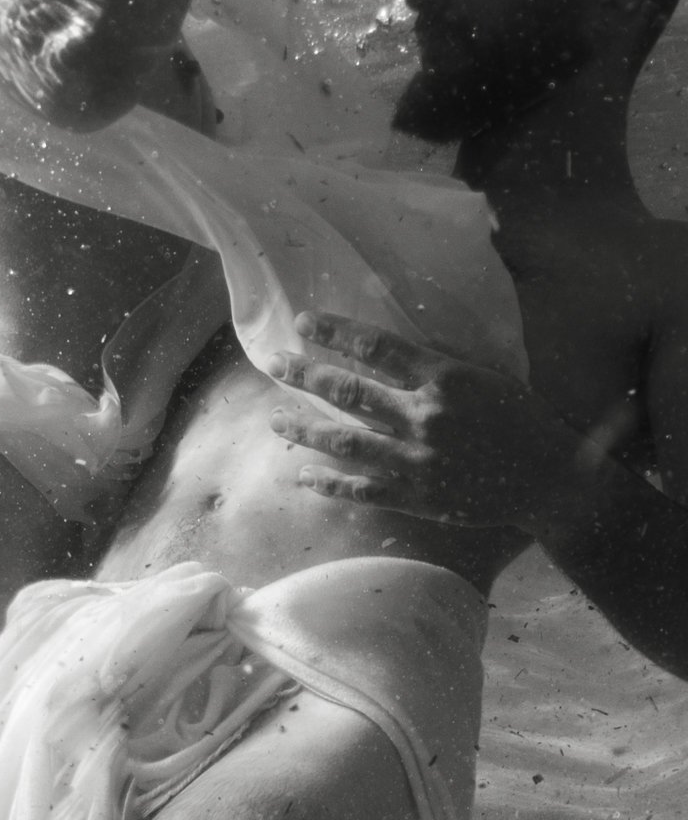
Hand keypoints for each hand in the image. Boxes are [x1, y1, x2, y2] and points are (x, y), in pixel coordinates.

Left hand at [268, 311, 587, 531]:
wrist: (546, 477)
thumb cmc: (520, 418)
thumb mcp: (486, 373)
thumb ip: (440, 359)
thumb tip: (394, 342)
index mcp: (443, 377)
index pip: (376, 347)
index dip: (335, 333)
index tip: (303, 324)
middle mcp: (424, 416)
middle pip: (350, 392)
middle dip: (305, 375)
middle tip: (274, 364)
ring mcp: (417, 459)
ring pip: (346, 442)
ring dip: (305, 429)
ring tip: (276, 419)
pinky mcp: (416, 495)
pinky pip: (361, 489)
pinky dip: (329, 483)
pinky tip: (303, 474)